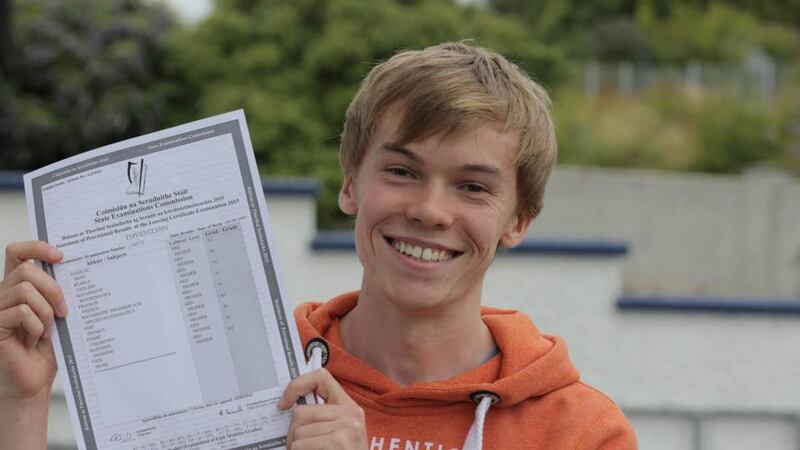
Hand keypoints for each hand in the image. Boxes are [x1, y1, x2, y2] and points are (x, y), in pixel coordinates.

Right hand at [0, 241, 65, 400]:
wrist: (34, 382)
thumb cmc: (47, 350)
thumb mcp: (57, 316)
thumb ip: (58, 294)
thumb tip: (75, 268)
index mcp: (18, 287)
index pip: (17, 253)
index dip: (36, 247)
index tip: (60, 256)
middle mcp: (3, 294)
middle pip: (27, 270)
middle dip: (52, 289)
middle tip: (64, 311)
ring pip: (25, 290)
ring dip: (45, 311)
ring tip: (47, 330)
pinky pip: (21, 312)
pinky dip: (36, 325)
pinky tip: (34, 340)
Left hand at [278, 368, 367, 449]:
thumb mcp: (337, 433)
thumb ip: (321, 418)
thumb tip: (286, 406)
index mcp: (349, 406)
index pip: (321, 377)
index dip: (297, 385)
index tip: (283, 404)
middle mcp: (351, 413)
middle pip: (301, 412)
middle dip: (292, 433)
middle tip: (296, 448)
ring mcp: (347, 427)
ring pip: (298, 432)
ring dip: (295, 448)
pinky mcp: (339, 441)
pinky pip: (301, 444)